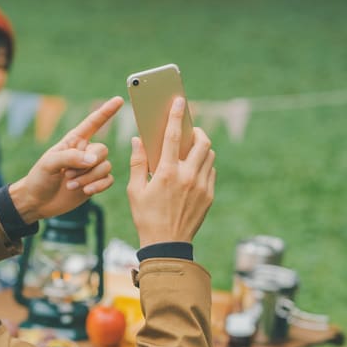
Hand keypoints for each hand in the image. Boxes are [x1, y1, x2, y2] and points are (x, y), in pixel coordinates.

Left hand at [9, 96, 123, 222]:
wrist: (38, 201)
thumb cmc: (39, 178)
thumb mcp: (49, 163)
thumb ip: (71, 157)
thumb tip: (93, 160)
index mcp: (74, 141)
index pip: (93, 123)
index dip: (106, 111)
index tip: (118, 100)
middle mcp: (85, 152)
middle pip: (103, 150)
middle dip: (89, 163)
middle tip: (68, 174)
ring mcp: (91, 168)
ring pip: (105, 167)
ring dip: (89, 178)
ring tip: (70, 184)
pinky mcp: (95, 183)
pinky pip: (108, 180)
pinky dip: (98, 186)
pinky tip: (85, 191)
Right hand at [127, 97, 215, 246]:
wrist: (167, 245)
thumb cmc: (146, 217)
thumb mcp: (135, 190)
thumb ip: (137, 162)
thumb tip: (138, 140)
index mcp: (166, 173)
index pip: (172, 136)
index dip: (176, 115)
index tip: (179, 101)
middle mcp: (187, 176)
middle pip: (201, 142)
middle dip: (196, 131)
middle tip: (189, 130)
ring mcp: (202, 186)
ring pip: (209, 155)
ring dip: (201, 147)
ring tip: (191, 149)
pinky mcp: (209, 195)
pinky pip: (211, 171)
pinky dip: (204, 164)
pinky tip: (194, 168)